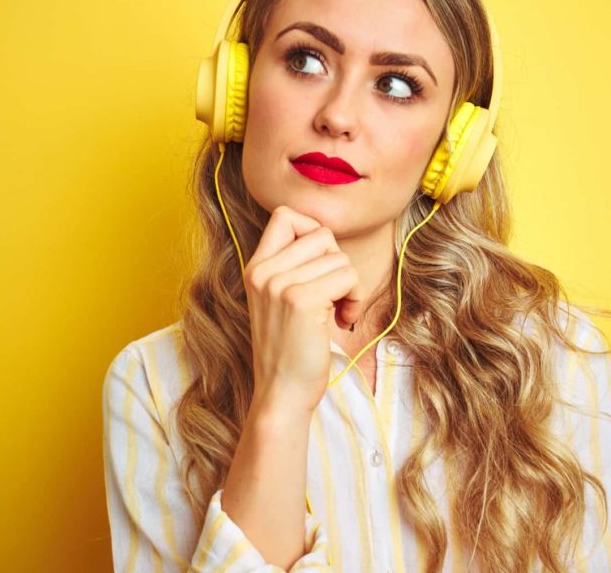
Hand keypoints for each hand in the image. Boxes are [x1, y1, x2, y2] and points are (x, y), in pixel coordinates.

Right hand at [243, 205, 365, 414]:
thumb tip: (324, 234)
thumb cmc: (289, 349)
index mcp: (256, 268)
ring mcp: (280, 285)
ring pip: (339, 257)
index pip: (286, 215)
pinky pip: (347, 277)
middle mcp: (263, 272)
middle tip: (334, 295)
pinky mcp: (301, 300)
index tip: (320, 264)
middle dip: (338, 263)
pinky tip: (342, 320)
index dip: (313, 231)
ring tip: (337, 312)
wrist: (281, 394)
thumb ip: (292, 266)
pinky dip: (354, 299)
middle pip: (321, 234)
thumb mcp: (278, 300)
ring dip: (350, 286)